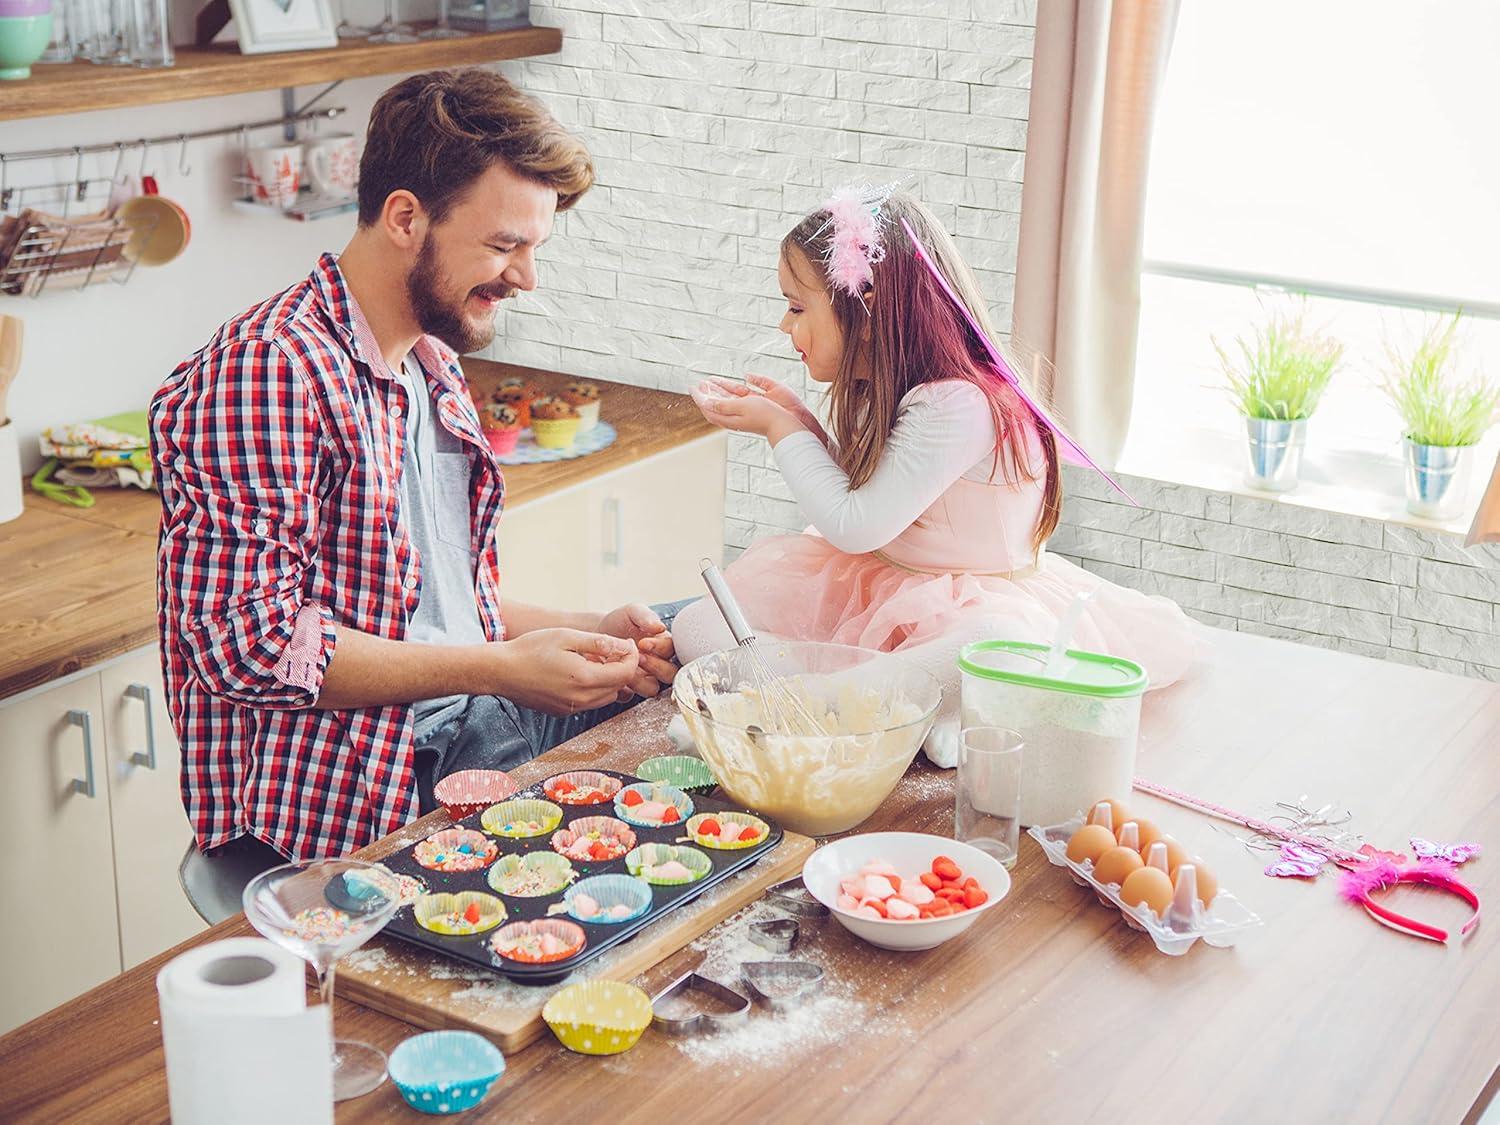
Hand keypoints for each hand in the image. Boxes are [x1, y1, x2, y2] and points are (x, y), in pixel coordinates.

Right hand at [495, 629, 640, 715]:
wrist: (501, 671)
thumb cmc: (531, 649)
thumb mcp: (567, 636)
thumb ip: (599, 642)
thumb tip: (624, 646)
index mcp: (585, 678)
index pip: (626, 673)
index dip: (632, 657)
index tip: (626, 644)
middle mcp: (581, 698)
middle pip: (619, 687)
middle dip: (622, 668)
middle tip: (613, 650)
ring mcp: (571, 708)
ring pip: (606, 697)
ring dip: (609, 680)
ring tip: (597, 661)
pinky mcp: (562, 711)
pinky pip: (589, 702)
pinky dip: (593, 689)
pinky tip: (580, 673)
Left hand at [597, 603, 676, 697]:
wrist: (596, 633)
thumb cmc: (619, 622)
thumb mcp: (632, 612)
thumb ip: (645, 616)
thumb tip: (659, 627)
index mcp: (663, 645)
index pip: (672, 650)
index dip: (660, 648)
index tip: (644, 642)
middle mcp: (658, 664)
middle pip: (670, 674)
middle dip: (656, 666)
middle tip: (639, 657)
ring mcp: (644, 678)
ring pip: (653, 688)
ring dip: (641, 681)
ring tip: (626, 668)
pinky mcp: (628, 689)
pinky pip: (631, 697)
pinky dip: (623, 689)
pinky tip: (614, 678)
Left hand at [691, 378, 803, 442]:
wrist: (784, 423)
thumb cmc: (764, 416)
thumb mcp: (741, 407)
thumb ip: (723, 405)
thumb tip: (707, 404)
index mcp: (729, 418)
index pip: (709, 407)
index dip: (700, 398)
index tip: (692, 387)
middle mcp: (734, 416)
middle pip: (715, 405)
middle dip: (706, 394)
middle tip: (700, 384)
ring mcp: (743, 413)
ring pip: (725, 401)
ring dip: (716, 391)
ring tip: (710, 383)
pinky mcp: (752, 409)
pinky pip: (734, 399)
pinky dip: (728, 392)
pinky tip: (729, 388)